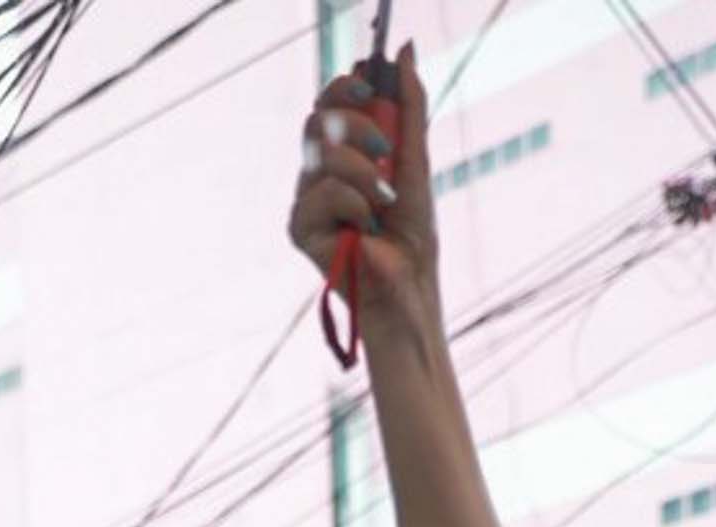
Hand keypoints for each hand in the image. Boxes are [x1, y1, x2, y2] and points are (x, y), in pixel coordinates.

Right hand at [287, 43, 434, 320]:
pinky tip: (365, 228)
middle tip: (385, 147)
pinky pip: (321, 192)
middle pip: (316, 120)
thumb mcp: (416, 159)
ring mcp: (306, 200)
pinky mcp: (299, 228)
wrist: (406, 288)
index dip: (344, 88)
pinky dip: (352, 204)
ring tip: (385, 201)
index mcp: (343, 155)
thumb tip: (405, 49)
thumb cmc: (411, 235)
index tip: (371, 88)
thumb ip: (409, 107)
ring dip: (364, 172)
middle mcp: (318, 174)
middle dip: (355, 123)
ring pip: (323, 153)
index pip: (329, 105)